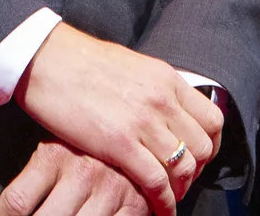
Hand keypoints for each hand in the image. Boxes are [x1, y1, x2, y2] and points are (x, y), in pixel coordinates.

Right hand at [12, 24, 223, 215]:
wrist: (46, 59)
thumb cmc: (82, 63)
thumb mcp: (132, 67)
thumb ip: (154, 89)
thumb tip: (165, 111)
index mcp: (167, 79)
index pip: (212, 120)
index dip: (209, 146)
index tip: (196, 158)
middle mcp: (162, 100)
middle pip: (203, 147)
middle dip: (196, 171)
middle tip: (180, 181)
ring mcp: (143, 122)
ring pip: (184, 168)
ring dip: (179, 189)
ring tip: (167, 197)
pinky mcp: (120, 143)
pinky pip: (156, 182)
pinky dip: (163, 202)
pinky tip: (157, 210)